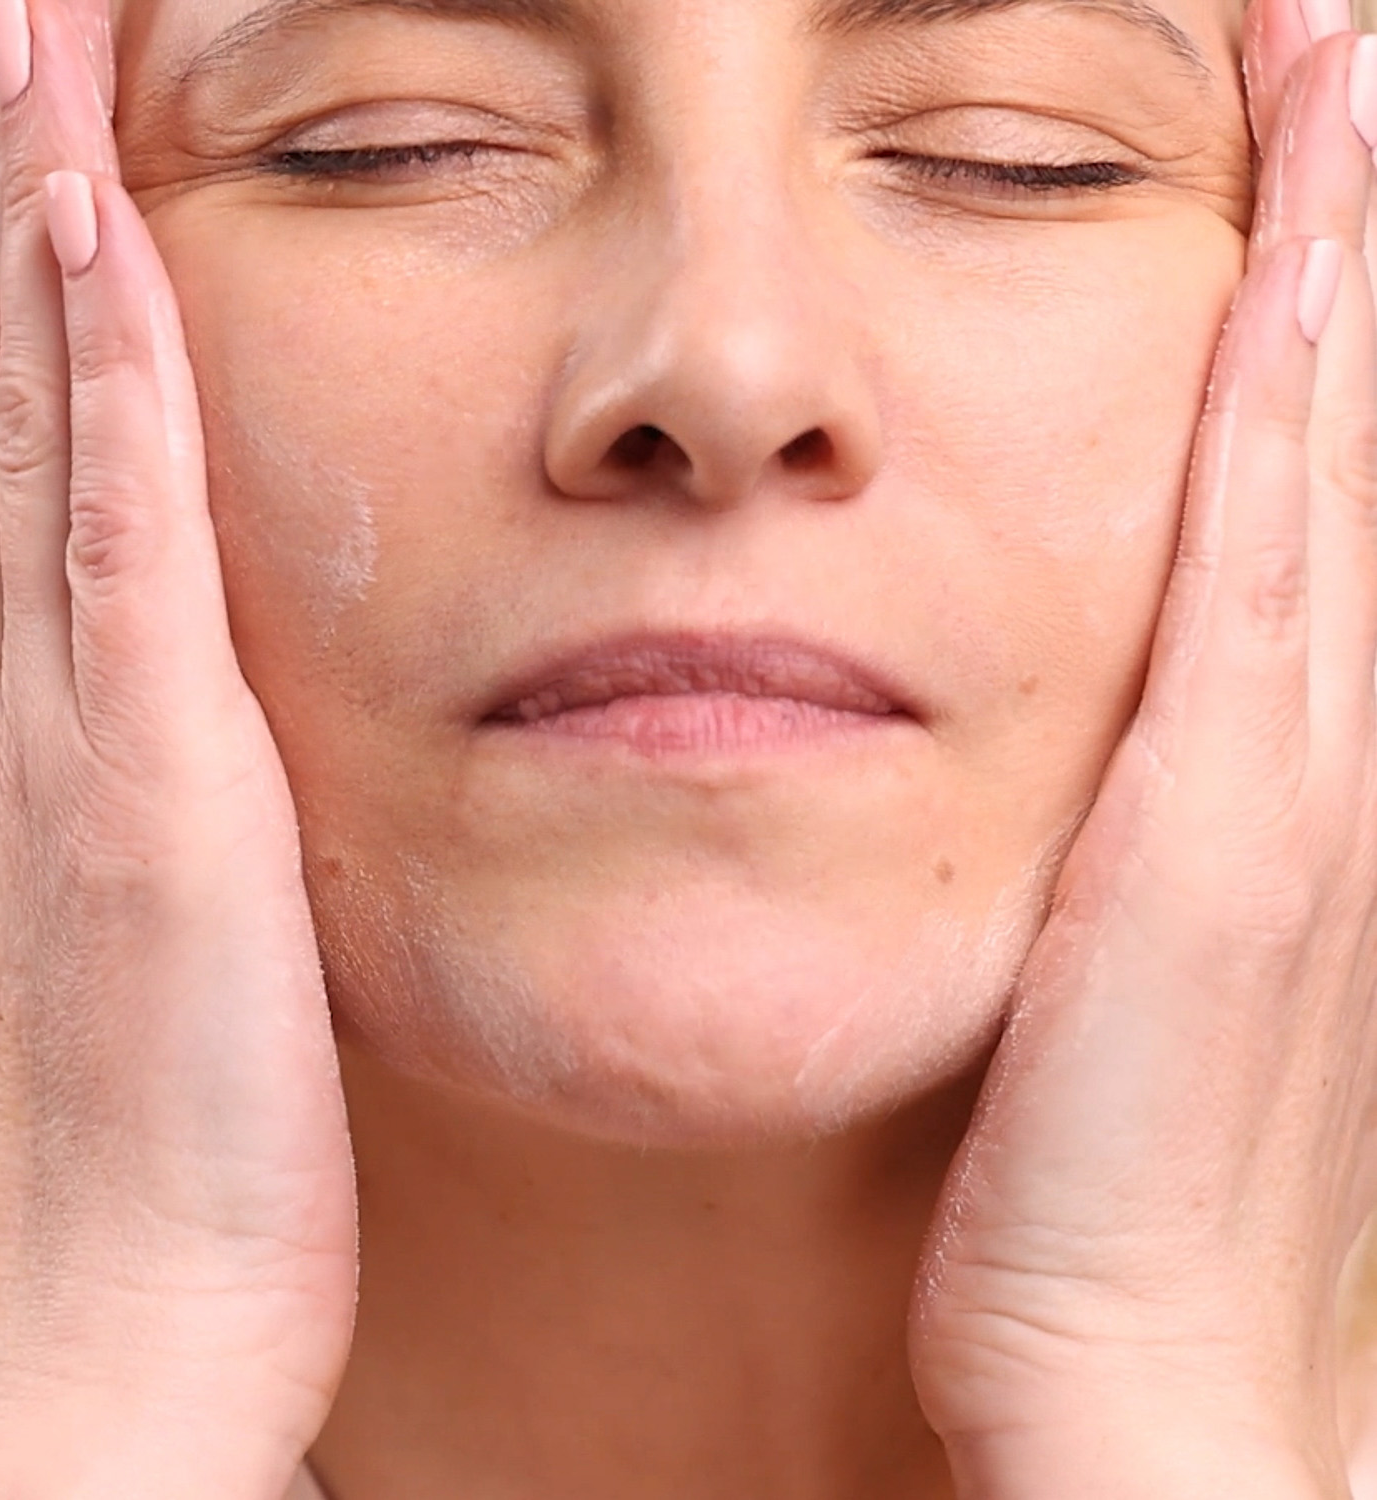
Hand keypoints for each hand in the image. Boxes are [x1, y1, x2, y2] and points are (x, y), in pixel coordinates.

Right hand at [0, 0, 356, 1493]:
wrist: (94, 1349)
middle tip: (6, 37)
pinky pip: (116, 535)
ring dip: (41, 239)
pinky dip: (106, 378)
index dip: (8, 312)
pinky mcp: (141, 789)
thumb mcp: (88, 972)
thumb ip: (106, 835)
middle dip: (4, 214)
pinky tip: (106, 245)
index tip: (34, 170)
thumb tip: (135, 750)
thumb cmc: (115, 1181)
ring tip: (39, 65)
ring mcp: (42, 741)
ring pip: (37, 434)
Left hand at [908, 3, 1376, 1495]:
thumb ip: (1110, 829)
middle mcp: (1321, 741)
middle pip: (1354, 429)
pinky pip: (1263, 566)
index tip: (1308, 133)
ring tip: (1344, 61)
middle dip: (1363, 222)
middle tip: (1342, 28)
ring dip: (1349, 262)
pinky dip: (1295, 403)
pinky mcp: (1228, 833)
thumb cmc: (1090, 1178)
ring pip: (1338, 462)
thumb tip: (1083, 738)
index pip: (1311, 477)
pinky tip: (1298, 252)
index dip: (1323, 302)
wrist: (1127, 1353)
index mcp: (1278, 769)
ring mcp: (1297, 779)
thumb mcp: (1105, 960)